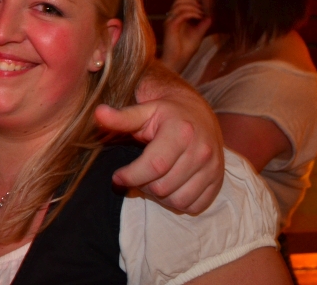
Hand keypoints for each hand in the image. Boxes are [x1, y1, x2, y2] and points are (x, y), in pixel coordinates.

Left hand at [95, 63, 223, 213]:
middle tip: (134, 177)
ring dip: (159, 197)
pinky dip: (178, 203)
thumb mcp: (143, 111)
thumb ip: (121, 118)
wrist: (198, 113)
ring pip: (179, 201)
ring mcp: (212, 168)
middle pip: (164, 187)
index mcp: (181, 132)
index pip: (153, 166)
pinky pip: (195, 206)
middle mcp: (201, 151)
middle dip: (142, 186)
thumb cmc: (166, 114)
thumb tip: (98, 114)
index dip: (131, 176)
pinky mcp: (218, 181)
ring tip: (150, 182)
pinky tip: (168, 188)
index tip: (117, 177)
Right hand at [160, 0, 211, 73]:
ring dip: (192, 6)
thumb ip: (203, 26)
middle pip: (178, 1)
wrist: (177, 61)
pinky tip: (199, 17)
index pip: (182, 3)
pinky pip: (180, 14)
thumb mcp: (198, 35)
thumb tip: (211, 17)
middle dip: (192, 1)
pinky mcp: (170, 26)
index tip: (205, 7)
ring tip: (201, 13)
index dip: (193, 2)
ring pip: (178, 5)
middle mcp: (172, 19)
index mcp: (177, 19)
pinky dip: (191, 13)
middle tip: (203, 8)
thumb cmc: (185, 50)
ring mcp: (170, 22)